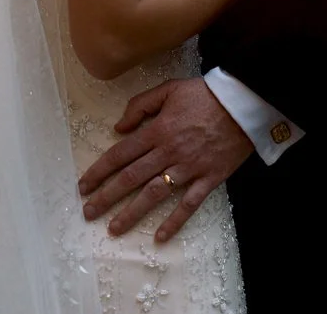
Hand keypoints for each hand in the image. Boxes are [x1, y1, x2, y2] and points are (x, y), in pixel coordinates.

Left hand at [78, 77, 252, 241]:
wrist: (243, 103)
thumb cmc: (205, 94)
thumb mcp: (170, 88)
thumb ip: (141, 104)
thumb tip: (119, 127)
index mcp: (158, 129)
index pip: (121, 154)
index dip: (100, 171)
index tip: (83, 186)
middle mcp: (168, 151)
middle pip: (131, 177)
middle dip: (107, 196)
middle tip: (88, 212)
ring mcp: (189, 167)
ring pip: (154, 194)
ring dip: (131, 213)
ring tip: (113, 229)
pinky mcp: (208, 179)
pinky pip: (189, 204)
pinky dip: (174, 222)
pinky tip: (159, 238)